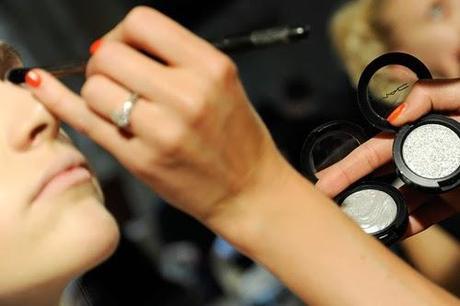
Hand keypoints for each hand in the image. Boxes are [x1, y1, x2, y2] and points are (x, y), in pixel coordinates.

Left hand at [23, 7, 286, 226]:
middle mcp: (188, 96)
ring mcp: (163, 131)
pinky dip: (62, 102)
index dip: (124, 34)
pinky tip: (45, 86)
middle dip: (105, 63)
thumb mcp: (222, 83)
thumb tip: (116, 46)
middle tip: (116, 80)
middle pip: (110, 56)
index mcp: (211, 68)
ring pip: (96, 89)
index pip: (142, 24)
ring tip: (117, 106)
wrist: (248, 189)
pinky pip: (88, 122)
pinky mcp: (143, 160)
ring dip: (98, 92)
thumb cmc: (238, 137)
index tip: (126, 50)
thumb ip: (175, 59)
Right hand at [315, 78, 459, 236]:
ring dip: (377, 207)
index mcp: (424, 127)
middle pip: (381, 173)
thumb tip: (394, 117)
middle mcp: (427, 152)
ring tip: (354, 217)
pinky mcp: (454, 196)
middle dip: (351, 187)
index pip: (377, 147)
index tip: (327, 178)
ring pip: (400, 196)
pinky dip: (410, 223)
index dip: (350, 163)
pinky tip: (391, 229)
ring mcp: (439, 176)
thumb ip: (430, 95)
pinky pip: (428, 214)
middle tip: (328, 199)